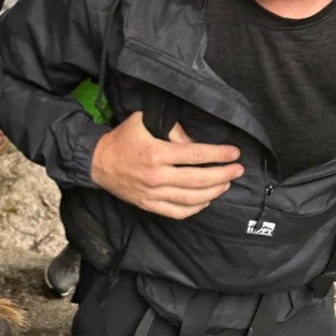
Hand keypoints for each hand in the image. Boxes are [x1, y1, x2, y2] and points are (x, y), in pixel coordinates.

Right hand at [91, 112, 243, 218]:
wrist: (97, 162)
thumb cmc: (122, 139)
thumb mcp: (143, 122)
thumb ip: (171, 129)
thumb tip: (194, 141)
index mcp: (156, 153)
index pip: (196, 155)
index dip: (219, 154)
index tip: (234, 152)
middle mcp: (156, 176)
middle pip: (198, 179)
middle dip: (223, 174)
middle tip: (238, 169)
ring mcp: (152, 194)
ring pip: (191, 199)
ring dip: (214, 192)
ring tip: (227, 183)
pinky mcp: (149, 205)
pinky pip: (178, 212)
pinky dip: (196, 208)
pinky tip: (207, 200)